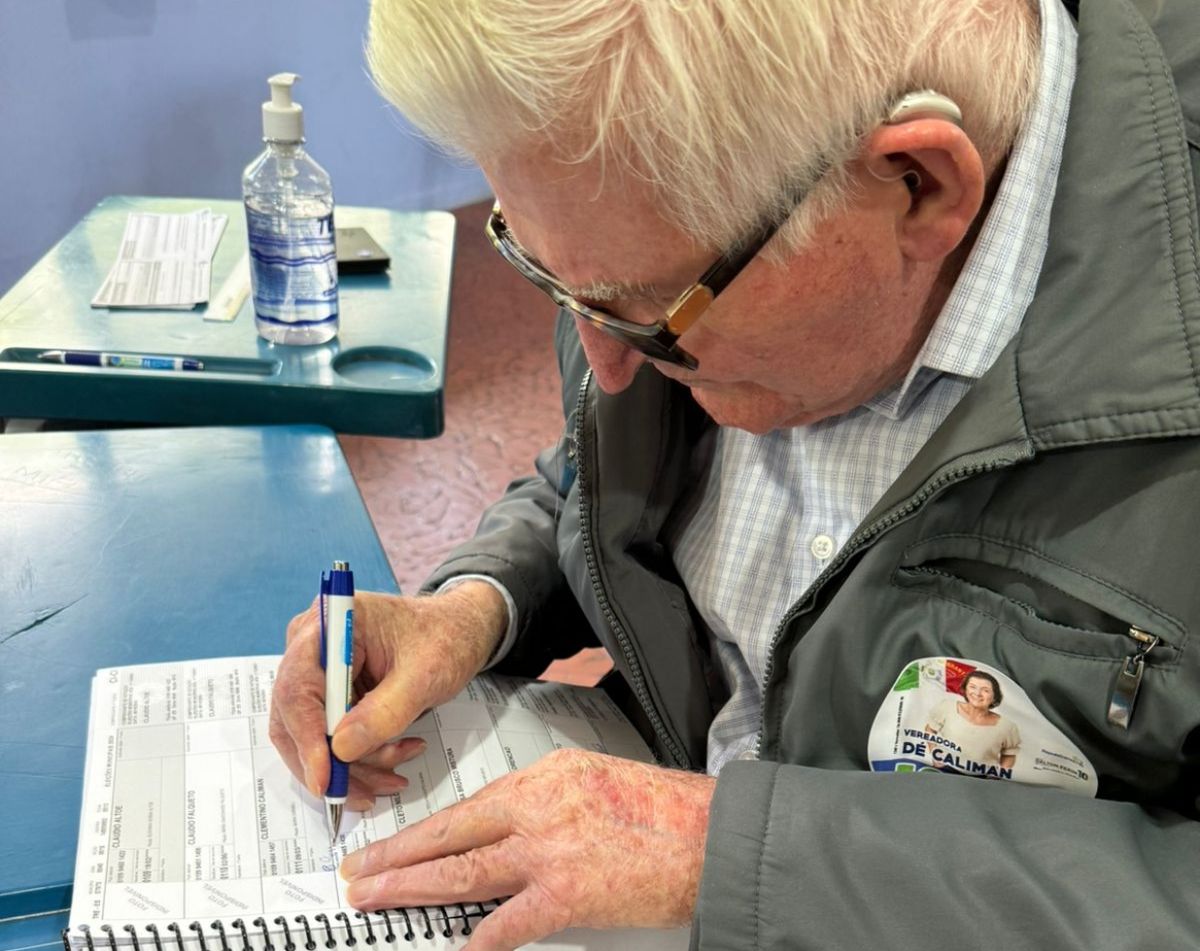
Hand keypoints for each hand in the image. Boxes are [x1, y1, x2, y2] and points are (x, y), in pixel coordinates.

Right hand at [269, 582, 507, 807]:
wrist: (460, 630)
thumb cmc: (446, 638)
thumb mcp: (426, 674)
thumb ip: (385, 711)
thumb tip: (341, 749)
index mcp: (331, 624)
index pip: (297, 688)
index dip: (307, 737)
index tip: (325, 779)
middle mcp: (312, 648)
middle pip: (295, 720)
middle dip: (333, 763)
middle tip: (368, 793)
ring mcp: (319, 674)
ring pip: (314, 738)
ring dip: (354, 765)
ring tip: (400, 765)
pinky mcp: (331, 696)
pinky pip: (331, 739)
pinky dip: (361, 757)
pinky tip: (397, 752)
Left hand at [339, 748, 714, 949]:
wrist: (712, 834)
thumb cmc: (665, 811)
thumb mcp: (597, 781)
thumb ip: (547, 803)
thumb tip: (504, 834)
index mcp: (547, 775)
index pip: (469, 806)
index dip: (423, 830)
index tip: (392, 842)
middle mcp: (539, 806)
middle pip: (451, 835)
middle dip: (396, 856)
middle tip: (358, 873)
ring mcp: (550, 850)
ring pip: (462, 872)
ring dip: (410, 889)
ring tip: (374, 899)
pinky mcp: (568, 894)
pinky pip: (508, 923)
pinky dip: (477, 941)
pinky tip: (452, 948)